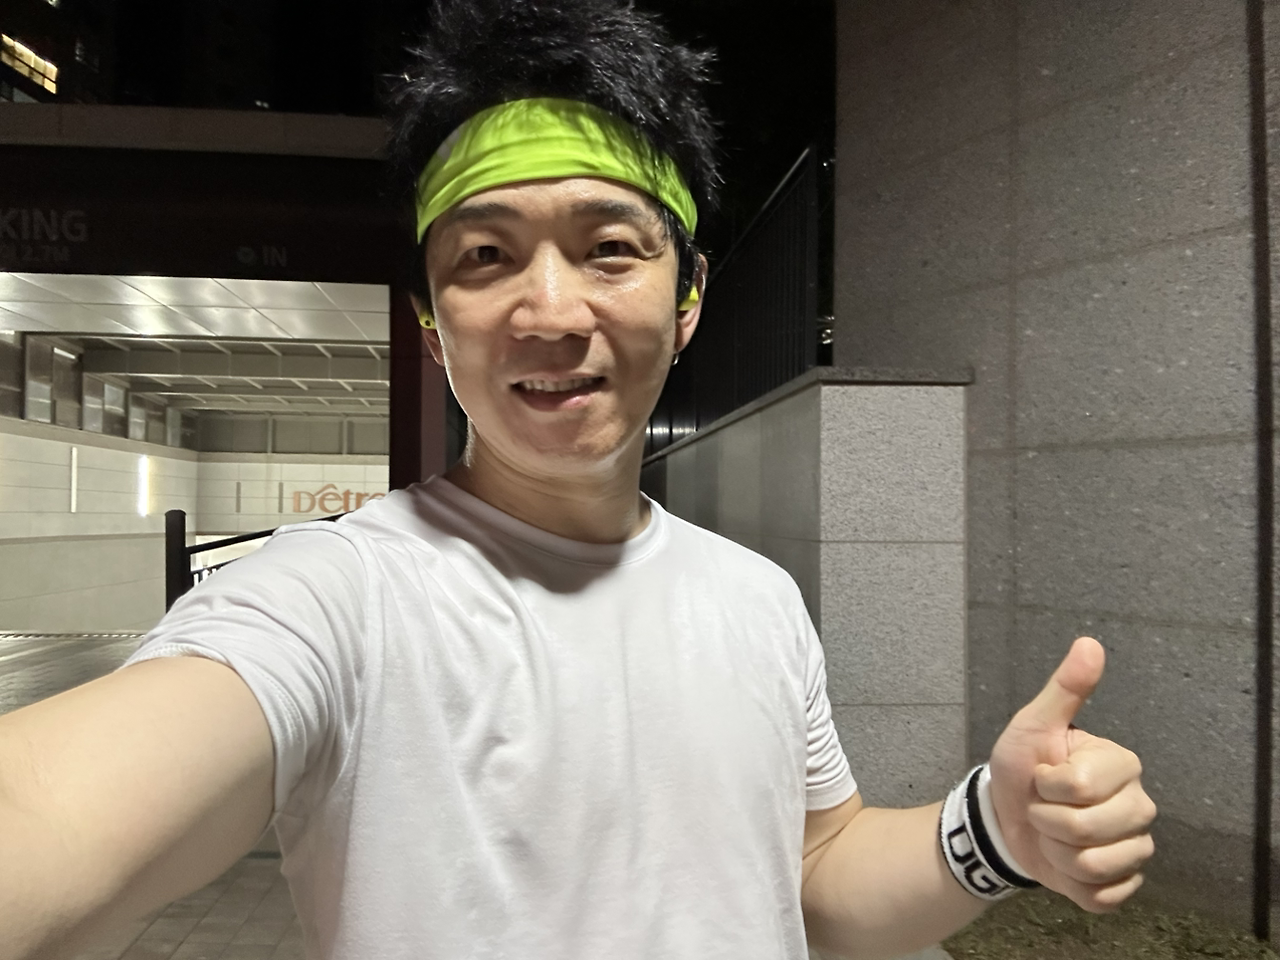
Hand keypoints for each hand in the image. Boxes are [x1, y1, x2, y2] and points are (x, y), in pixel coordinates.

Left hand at [987, 637, 1156, 911]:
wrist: (1007, 818)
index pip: (1078, 787)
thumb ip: (1064, 689)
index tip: (1042, 777)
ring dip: (1056, 852)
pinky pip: (1101, 896)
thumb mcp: (1033, 724)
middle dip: (1046, 820)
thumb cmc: (1023, 766)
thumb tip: (1089, 644)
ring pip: (1092, 865)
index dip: (1045, 786)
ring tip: (1052, 833)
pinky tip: (1065, 862)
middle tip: (1043, 808)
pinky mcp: (1125, 884)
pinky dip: (1070, 883)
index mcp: (1123, 764)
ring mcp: (1136, 847)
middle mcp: (1140, 806)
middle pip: (1086, 829)